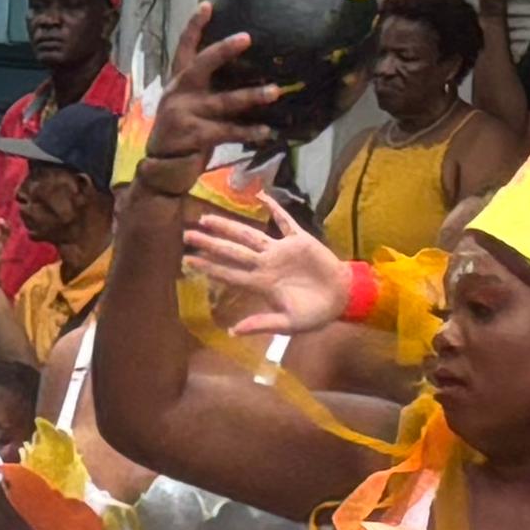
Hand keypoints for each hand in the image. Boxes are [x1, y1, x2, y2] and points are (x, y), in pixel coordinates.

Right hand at [141, 10, 292, 175]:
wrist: (161, 170)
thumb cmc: (183, 135)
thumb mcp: (190, 107)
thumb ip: (208, 90)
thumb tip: (248, 73)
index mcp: (178, 84)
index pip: (184, 50)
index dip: (194, 27)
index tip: (208, 4)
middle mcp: (178, 94)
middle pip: (200, 65)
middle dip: (223, 50)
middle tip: (247, 37)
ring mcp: (184, 114)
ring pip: (223, 101)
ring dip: (251, 96)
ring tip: (275, 91)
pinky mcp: (193, 136)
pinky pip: (227, 130)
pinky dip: (249, 131)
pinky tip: (267, 131)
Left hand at [186, 207, 357, 337]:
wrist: (342, 298)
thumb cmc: (315, 313)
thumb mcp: (288, 324)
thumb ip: (262, 324)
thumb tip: (232, 332)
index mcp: (261, 284)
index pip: (229, 273)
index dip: (209, 266)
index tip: (188, 260)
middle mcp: (266, 264)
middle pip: (232, 251)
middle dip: (210, 243)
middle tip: (186, 234)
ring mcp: (281, 250)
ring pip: (249, 235)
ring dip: (229, 226)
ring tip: (207, 218)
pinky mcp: (299, 240)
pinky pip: (284, 221)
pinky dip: (274, 208)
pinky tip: (260, 197)